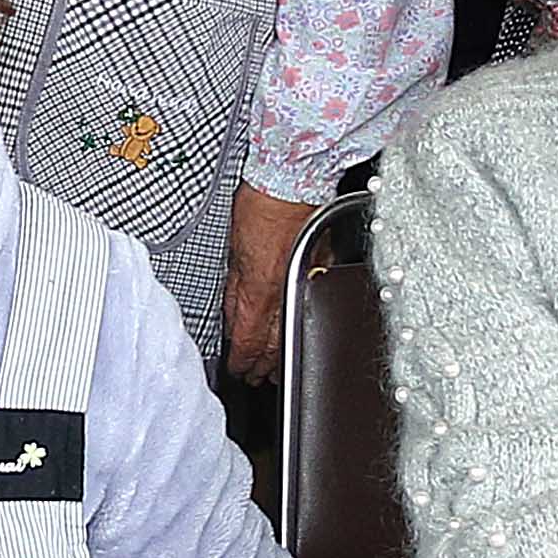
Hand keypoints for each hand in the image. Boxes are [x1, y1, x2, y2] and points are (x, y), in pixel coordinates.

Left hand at [221, 187, 312, 384]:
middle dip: (263, 365)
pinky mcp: (324, 268)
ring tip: (275, 369)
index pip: (249, 340)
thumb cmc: (261, 205)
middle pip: (275, 344)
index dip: (242, 360)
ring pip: (296, 330)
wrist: (293, 180)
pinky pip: (311, 305)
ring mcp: (309, 282)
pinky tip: (297, 329)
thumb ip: (235, 288)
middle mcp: (287, 292)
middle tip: (256, 378)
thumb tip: (233, 313)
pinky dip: (302, 321)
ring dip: (284, 353)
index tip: (238, 369)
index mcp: (260, 290)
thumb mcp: (233, 251)